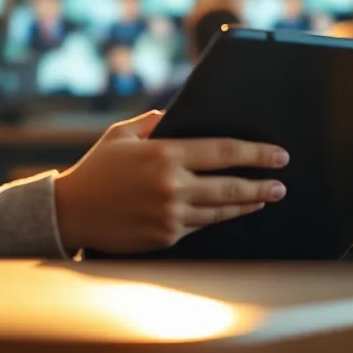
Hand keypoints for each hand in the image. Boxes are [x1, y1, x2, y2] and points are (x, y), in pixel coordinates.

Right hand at [52, 110, 288, 253]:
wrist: (70, 212)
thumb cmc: (97, 169)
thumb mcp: (122, 134)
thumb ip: (153, 121)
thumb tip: (178, 115)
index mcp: (165, 155)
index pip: (223, 152)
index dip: (256, 153)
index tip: (279, 155)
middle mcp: (172, 186)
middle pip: (231, 187)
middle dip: (262, 185)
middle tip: (281, 184)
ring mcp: (170, 215)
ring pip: (220, 211)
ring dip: (247, 204)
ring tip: (265, 199)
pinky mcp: (166, 237)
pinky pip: (200, 226)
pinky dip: (219, 217)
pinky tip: (231, 212)